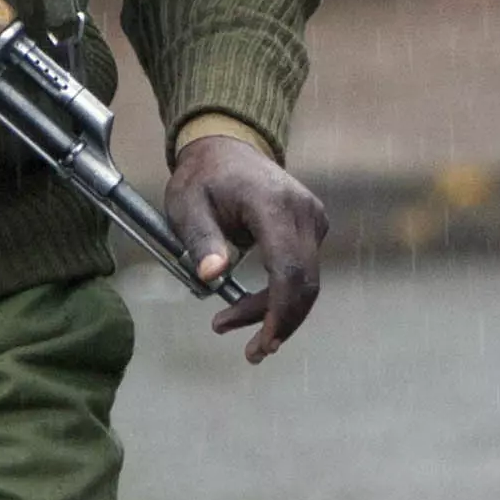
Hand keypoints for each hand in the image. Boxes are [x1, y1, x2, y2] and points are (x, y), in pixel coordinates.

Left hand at [164, 132, 326, 365]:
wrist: (226, 147)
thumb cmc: (203, 178)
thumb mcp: (187, 205)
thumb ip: (201, 239)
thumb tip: (212, 276)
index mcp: (273, 204)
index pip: (289, 268)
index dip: (280, 311)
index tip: (264, 342)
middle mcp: (303, 212)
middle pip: (303, 283)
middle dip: (279, 322)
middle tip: (251, 351)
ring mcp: (313, 219)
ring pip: (305, 282)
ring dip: (276, 312)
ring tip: (232, 323)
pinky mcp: (312, 228)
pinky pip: (302, 272)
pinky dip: (281, 296)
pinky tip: (253, 310)